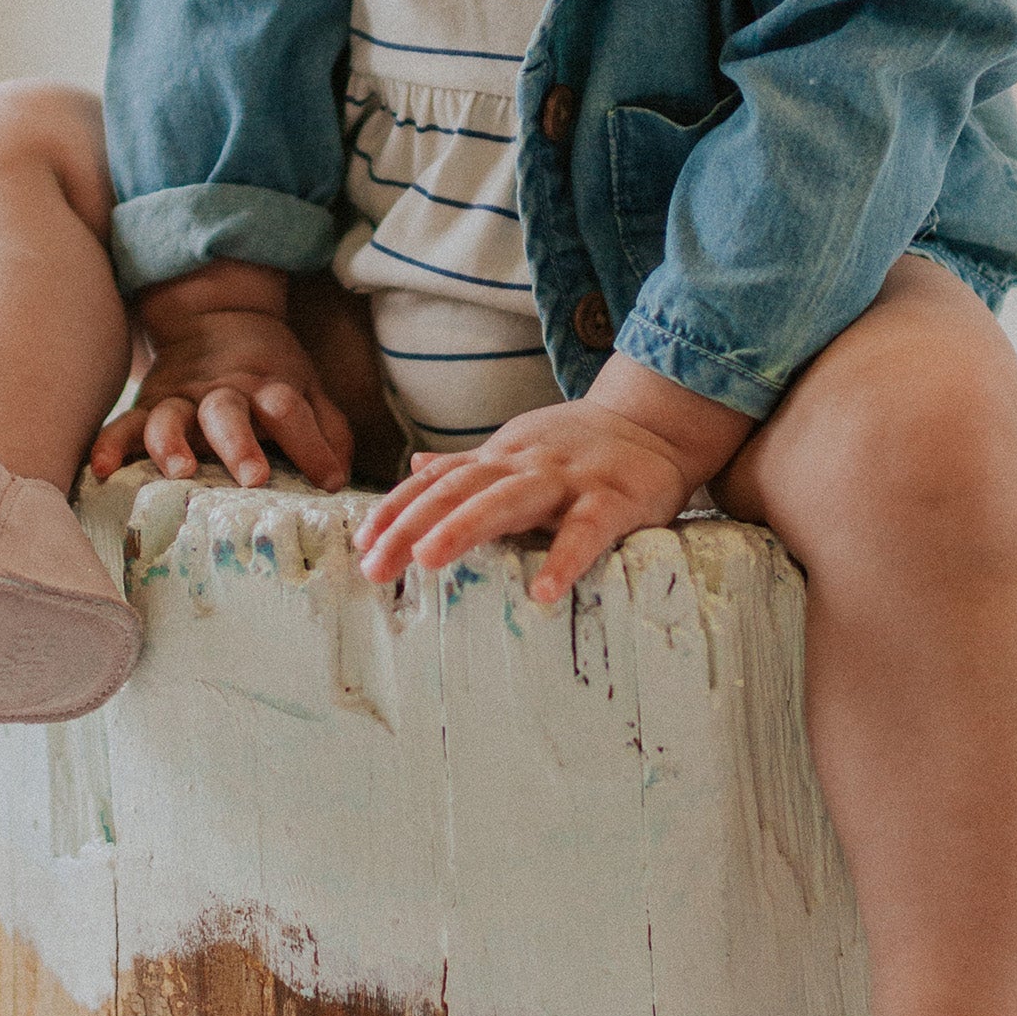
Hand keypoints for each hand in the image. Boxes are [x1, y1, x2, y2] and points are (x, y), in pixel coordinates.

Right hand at [89, 306, 353, 491]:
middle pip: (229, 414)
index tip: (328, 481)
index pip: (290, 410)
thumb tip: (338, 479)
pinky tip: (101, 471)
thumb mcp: (306, 387)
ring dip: (173, 444)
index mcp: (268, 387)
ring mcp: (180, 400)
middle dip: (240, 445)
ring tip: (180, 470)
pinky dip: (110, 445)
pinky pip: (123, 425)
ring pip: (172, 419)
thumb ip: (327, 429)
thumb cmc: (267, 370)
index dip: (312, 445)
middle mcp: (223, 393)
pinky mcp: (146, 406)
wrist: (214, 315)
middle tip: (253, 477)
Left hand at [353, 400, 695, 604]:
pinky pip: (586, 530)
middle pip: (458, 490)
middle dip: (411, 524)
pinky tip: (544, 592)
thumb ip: (470, 464)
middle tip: (375, 564)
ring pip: (509, 499)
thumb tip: (414, 467)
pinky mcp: (613, 500)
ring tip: (428, 560)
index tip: (362, 543)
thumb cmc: (580, 448)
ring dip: (465, 526)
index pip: (438, 481)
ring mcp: (568, 480)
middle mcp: (525, 464)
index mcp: (501, 457)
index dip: (397, 508)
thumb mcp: (519, 448)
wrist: (654, 423)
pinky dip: (565, 559)